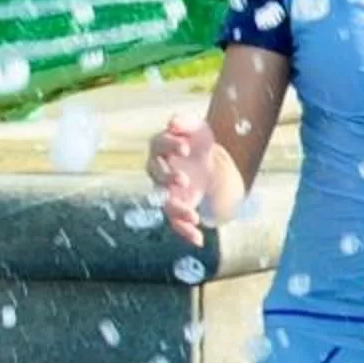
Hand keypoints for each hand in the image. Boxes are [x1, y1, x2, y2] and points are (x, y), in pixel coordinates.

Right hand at [148, 114, 216, 247]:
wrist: (207, 159)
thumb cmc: (196, 140)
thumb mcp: (197, 126)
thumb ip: (185, 122)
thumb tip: (173, 122)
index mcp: (160, 147)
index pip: (159, 145)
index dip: (170, 145)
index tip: (185, 148)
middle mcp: (158, 169)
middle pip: (156, 174)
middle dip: (168, 178)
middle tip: (185, 180)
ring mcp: (165, 189)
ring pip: (164, 202)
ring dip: (177, 210)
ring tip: (194, 217)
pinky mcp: (176, 203)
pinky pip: (176, 221)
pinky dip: (185, 232)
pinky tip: (199, 240)